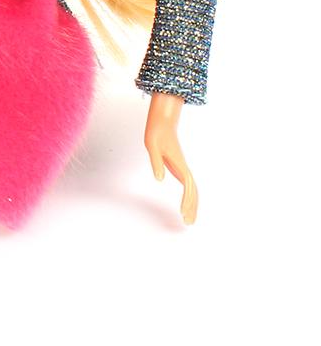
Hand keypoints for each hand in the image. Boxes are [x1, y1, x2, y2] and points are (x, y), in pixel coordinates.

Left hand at [144, 92, 197, 224]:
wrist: (162, 123)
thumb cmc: (156, 134)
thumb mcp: (152, 146)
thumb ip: (156, 162)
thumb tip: (159, 179)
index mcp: (179, 164)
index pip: (188, 185)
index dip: (187, 199)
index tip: (183, 211)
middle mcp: (183, 168)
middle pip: (193, 190)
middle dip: (192, 206)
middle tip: (188, 222)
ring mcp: (182, 169)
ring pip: (192, 189)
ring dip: (192, 204)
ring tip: (188, 219)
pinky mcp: (179, 168)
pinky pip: (187, 186)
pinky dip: (189, 197)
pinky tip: (185, 206)